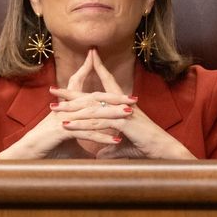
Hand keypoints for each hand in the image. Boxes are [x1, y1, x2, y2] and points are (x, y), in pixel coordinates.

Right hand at [0, 51, 133, 158]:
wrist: (27, 155)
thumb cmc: (48, 149)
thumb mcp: (71, 145)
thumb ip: (85, 144)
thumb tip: (98, 155)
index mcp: (67, 108)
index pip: (82, 88)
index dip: (91, 76)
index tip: (115, 79)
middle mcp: (67, 109)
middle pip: (93, 98)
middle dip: (114, 96)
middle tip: (134, 97)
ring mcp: (64, 118)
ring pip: (93, 113)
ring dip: (113, 114)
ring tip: (130, 115)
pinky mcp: (62, 131)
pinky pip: (86, 132)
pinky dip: (101, 137)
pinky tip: (115, 140)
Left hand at [57, 50, 195, 159]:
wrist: (164, 151)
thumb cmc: (146, 147)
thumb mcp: (123, 146)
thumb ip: (110, 148)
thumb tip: (99, 154)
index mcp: (121, 104)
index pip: (105, 85)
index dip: (96, 71)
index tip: (84, 61)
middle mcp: (119, 104)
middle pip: (90, 95)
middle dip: (70, 92)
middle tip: (52, 89)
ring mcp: (120, 112)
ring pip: (90, 108)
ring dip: (70, 109)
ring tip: (53, 109)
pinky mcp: (121, 122)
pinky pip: (96, 122)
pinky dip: (80, 124)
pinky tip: (67, 125)